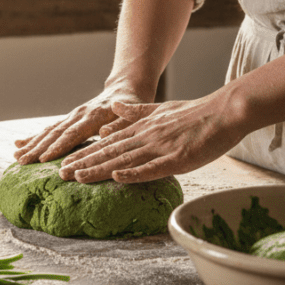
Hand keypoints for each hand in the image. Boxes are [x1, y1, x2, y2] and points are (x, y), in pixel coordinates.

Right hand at [13, 88, 146, 164]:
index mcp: (93, 117)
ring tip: (16, 156)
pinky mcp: (69, 119)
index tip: (43, 159)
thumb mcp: (134, 114)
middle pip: (55, 133)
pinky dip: (34, 137)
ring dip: (32, 144)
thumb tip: (103, 133)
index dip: (58, 147)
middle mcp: (79, 115)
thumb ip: (120, 124)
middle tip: (22, 162)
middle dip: (37, 148)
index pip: (72, 134)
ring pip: (49, 131)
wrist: (126, 89)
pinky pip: (50, 129)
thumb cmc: (133, 107)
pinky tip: (19, 144)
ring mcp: (72, 116)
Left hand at [57, 95, 246, 183]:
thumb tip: (114, 106)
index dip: (85, 152)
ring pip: (125, 160)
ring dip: (100, 169)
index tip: (65, 162)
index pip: (107, 143)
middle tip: (59, 174)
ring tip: (77, 177)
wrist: (225, 110)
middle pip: (109, 152)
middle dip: (83, 163)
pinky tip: (117, 177)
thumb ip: (136, 111)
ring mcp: (161, 147)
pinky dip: (134, 173)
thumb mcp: (161, 109)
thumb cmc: (196, 113)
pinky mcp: (178, 158)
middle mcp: (146, 136)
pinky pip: (153, 167)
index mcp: (142, 128)